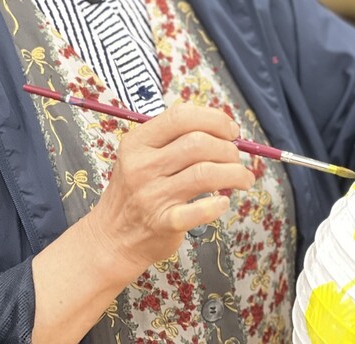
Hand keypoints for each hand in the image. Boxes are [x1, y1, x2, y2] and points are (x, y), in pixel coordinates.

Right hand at [83, 103, 254, 280]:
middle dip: (228, 148)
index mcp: (138, 143)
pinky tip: (223, 202)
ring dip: (234, 173)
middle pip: (197, 143)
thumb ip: (173, 138)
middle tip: (236, 159)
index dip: (214, 119)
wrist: (111, 238)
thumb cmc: (134, 193)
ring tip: (243, 179)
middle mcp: (142, 166)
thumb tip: (222, 127)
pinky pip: (200, 210)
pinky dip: (218, 205)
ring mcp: (152, 195)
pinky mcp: (163, 223)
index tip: (231, 131)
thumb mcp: (140, 156)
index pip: (181, 117)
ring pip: (205, 173)